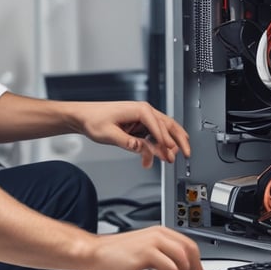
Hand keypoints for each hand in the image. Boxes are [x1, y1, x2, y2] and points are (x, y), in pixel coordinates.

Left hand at [75, 101, 189, 168]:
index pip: (158, 125)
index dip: (166, 140)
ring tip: (172, 158)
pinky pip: (152, 137)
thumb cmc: (94, 119)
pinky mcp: (138, 126)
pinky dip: (155, 148)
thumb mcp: (109, 134)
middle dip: (178, 140)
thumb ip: (127, 142)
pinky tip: (151, 159)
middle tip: (186, 153)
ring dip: (169, 145)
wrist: (84, 117)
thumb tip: (142, 148)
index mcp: (139, 109)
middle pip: (168, 125)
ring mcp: (142, 119)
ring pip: (163, 131)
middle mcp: (143, 112)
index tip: (171, 151)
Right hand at [84, 226, 202, 269]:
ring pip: (182, 258)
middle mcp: (157, 235)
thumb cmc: (114, 254)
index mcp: (159, 232)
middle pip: (189, 250)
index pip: (189, 244)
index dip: (196, 262)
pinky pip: (169, 268)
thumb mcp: (142, 248)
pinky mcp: (144, 254)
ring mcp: (151, 243)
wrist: (93, 252)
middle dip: (194, 268)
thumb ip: (160, 254)